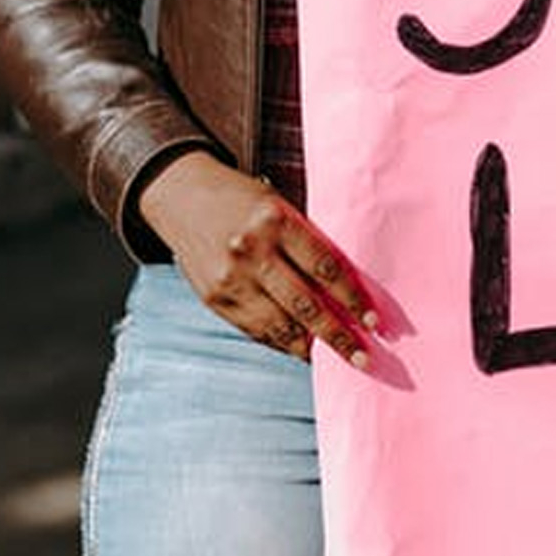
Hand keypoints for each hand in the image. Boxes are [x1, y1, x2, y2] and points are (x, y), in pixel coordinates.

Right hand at [139, 150, 377, 367]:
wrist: (182, 196)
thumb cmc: (244, 200)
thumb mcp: (279, 207)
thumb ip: (306, 243)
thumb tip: (344, 290)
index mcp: (275, 221)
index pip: (324, 268)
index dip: (352, 298)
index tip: (373, 320)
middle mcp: (252, 252)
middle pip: (305, 304)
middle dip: (337, 336)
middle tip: (363, 356)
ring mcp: (230, 279)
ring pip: (279, 325)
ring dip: (309, 347)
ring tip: (334, 360)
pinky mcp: (214, 299)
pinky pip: (255, 329)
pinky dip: (280, 342)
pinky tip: (300, 349)